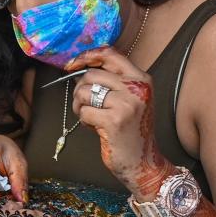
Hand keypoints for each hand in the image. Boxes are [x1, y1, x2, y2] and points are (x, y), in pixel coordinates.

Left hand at [66, 48, 175, 199]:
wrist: (144, 162)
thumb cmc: (132, 131)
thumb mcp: (129, 100)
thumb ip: (111, 82)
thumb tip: (79, 68)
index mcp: (142, 79)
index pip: (110, 54)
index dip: (87, 56)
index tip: (71, 64)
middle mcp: (137, 88)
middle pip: (92, 74)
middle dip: (80, 90)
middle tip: (85, 105)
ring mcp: (127, 104)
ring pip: (84, 92)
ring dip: (79, 106)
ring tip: (91, 117)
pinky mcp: (114, 120)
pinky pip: (84, 112)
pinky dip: (84, 120)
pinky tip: (95, 128)